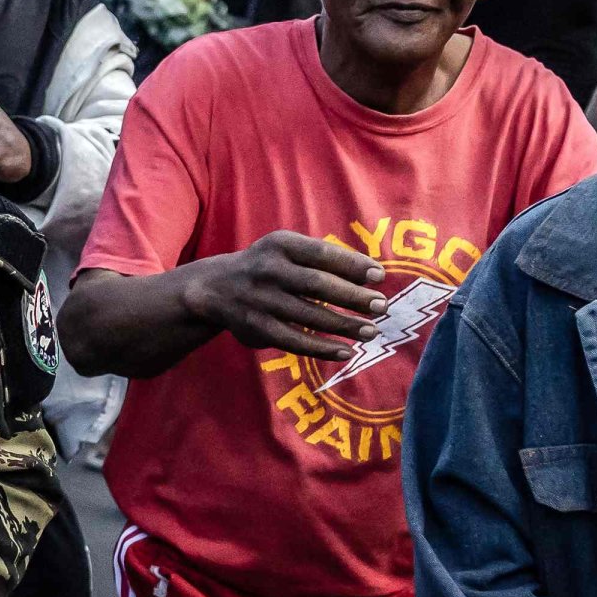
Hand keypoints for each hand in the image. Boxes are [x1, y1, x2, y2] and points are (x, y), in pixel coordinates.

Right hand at [180, 231, 387, 359]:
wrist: (214, 287)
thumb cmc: (268, 266)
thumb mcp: (287, 250)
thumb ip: (323, 258)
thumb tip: (372, 276)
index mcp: (280, 244)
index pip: (322, 253)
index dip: (353, 265)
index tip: (379, 277)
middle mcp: (268, 270)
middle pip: (317, 285)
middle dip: (352, 297)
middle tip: (381, 306)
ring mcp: (260, 300)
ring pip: (309, 316)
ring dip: (343, 325)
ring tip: (371, 330)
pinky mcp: (256, 327)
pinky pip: (294, 341)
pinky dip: (321, 348)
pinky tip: (345, 352)